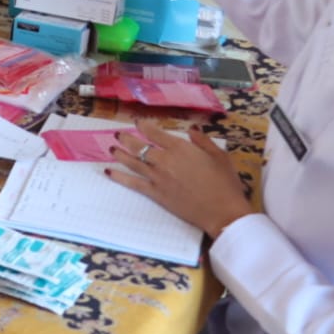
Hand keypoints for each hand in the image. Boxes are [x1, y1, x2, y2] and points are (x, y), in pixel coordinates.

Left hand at [107, 118, 254, 239]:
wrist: (222, 211)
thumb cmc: (225, 183)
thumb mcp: (219, 156)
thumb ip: (203, 141)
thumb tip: (191, 129)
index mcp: (180, 148)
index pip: (156, 133)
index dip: (144, 127)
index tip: (138, 123)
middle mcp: (165, 160)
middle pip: (140, 146)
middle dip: (127, 139)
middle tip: (118, 135)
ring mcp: (158, 177)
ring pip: (133, 162)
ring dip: (120, 154)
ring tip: (111, 149)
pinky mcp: (155, 193)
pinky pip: (133, 183)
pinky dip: (119, 177)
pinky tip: (109, 172)